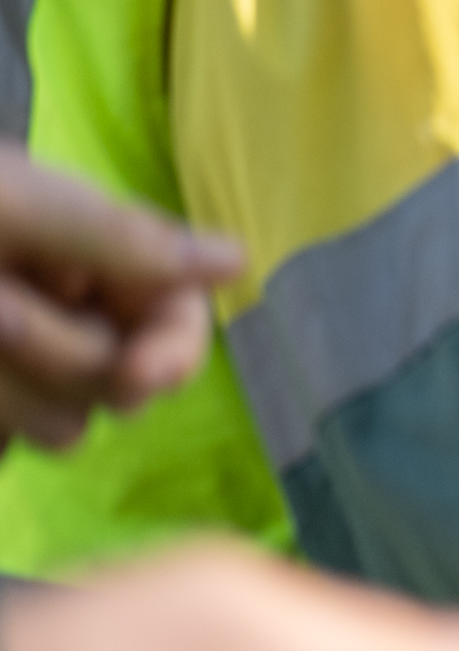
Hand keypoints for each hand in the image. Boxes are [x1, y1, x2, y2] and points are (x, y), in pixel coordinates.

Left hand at [0, 146, 239, 448]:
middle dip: (63, 358)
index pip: (176, 320)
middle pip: (124, 382)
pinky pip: (15, 444)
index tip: (138, 374)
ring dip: (12, 391)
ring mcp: (27, 370)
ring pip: (65, 426)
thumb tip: (243, 259)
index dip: (170, 351)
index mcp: (94, 257)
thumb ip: (119, 238)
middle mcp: (72, 315)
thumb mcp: (13, 206)